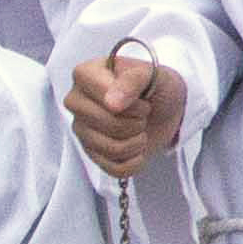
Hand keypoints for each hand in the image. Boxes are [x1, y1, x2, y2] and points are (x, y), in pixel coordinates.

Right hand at [67, 53, 188, 176]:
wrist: (165, 108)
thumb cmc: (155, 85)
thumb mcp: (152, 74)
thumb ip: (132, 81)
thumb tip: (111, 104)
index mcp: (85, 75)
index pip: (106, 99)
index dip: (133, 105)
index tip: (143, 100)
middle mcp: (76, 101)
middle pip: (107, 125)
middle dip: (136, 122)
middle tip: (143, 114)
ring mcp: (82, 129)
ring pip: (111, 149)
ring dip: (138, 142)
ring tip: (141, 129)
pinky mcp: (92, 153)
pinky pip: (114, 169)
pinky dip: (135, 161)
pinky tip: (137, 148)